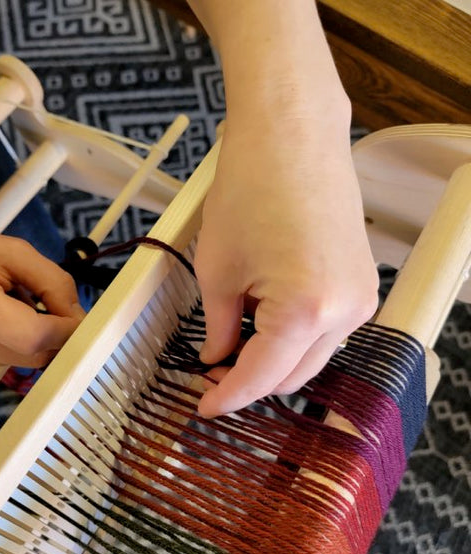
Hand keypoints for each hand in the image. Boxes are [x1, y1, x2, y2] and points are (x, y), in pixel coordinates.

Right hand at [0, 217, 83, 372]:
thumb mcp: (11, 250)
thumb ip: (53, 282)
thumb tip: (78, 318)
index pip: (32, 336)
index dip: (65, 331)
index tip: (79, 319)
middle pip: (31, 354)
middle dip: (54, 336)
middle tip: (53, 309)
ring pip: (20, 361)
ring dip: (32, 339)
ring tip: (11, 307)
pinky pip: (2, 362)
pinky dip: (11, 343)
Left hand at [194, 115, 378, 416]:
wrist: (292, 134)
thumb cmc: (249, 189)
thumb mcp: (217, 269)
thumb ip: (217, 327)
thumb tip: (217, 359)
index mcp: (304, 312)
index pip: (260, 377)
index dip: (227, 396)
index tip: (204, 406)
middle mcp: (344, 313)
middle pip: (292, 376)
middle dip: (250, 380)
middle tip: (213, 371)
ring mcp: (360, 298)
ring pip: (311, 357)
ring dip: (273, 358)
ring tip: (236, 334)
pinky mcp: (362, 283)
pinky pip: (327, 331)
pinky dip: (295, 335)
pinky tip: (266, 316)